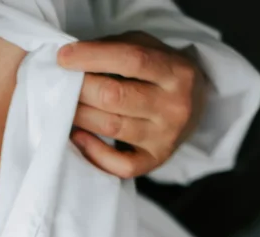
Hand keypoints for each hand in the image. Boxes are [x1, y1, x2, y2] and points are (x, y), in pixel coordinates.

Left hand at [57, 31, 209, 178]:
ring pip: (111, 127)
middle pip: (115, 97)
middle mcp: (174, 106)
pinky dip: (93, 152)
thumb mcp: (150, 49)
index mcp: (176, 71)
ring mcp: (165, 137)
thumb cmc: (161, 74)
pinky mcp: (155, 161)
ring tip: (66, 108)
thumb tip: (74, 59)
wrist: (197, 107)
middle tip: (62, 85)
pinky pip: (119, 165)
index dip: (93, 57)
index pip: (131, 60)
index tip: (64, 58)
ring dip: (80, 117)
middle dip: (81, 89)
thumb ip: (117, 49)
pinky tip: (78, 137)